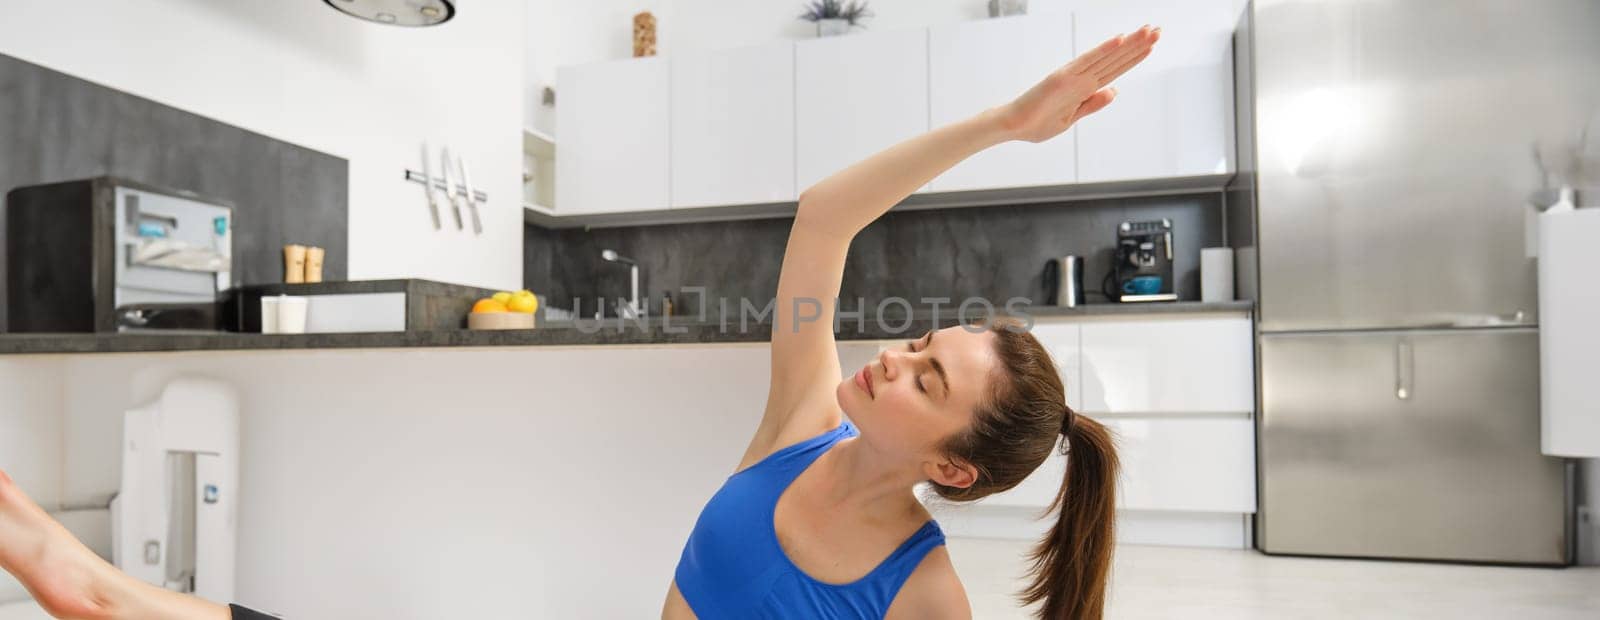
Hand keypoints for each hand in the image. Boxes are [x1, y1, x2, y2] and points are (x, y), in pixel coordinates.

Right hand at [998, 25, 1160, 142]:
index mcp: (1085, 88)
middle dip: (1138, 45)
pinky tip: (1120, 39)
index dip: (1135, 57)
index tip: (1152, 45)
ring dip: (1129, 43)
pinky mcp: (1063, 77)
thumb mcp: (1071, 118)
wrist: (1013, 126)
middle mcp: (1083, 78)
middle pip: (1117, 59)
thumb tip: (1115, 90)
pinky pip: (1088, 61)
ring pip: (1108, 57)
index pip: (1116, 69)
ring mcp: (1074, 75)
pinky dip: (1104, 49)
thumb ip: (1092, 104)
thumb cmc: (1037, 123)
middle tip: (1159, 30)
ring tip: (1149, 31)